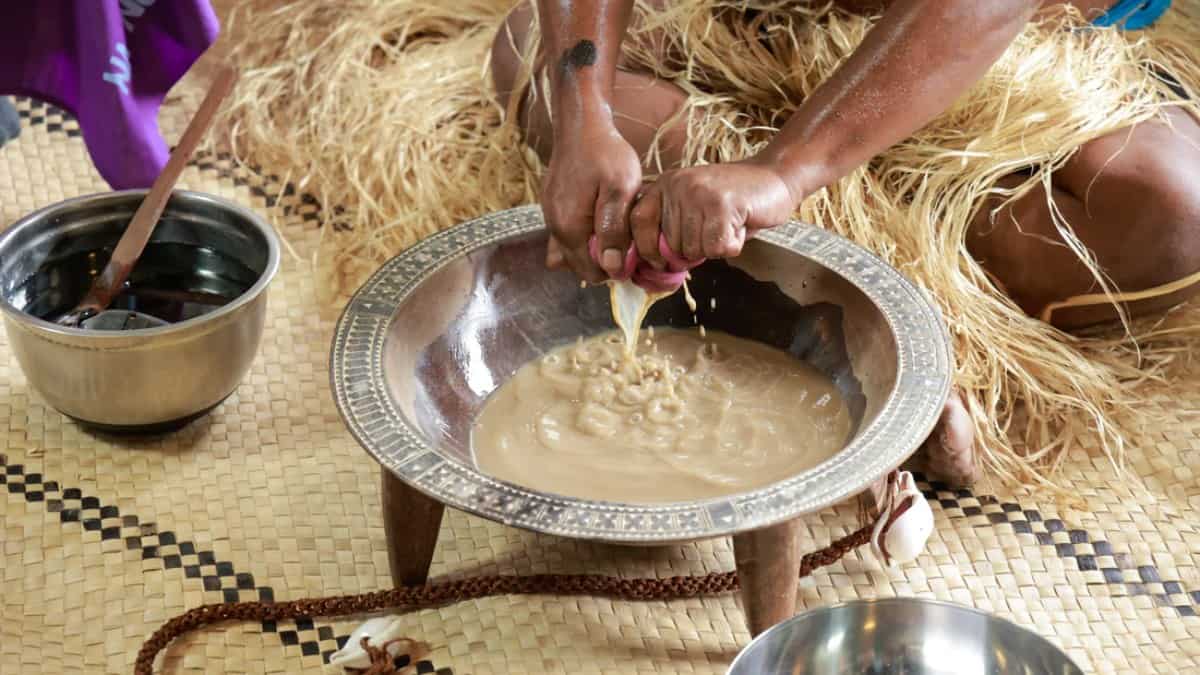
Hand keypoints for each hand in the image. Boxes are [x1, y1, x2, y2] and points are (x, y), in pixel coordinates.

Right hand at [541, 119, 641, 282]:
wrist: (581, 124)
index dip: (614, 268)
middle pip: (578, 267)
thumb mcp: (620, 189)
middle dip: (602, 261)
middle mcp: (554, 227)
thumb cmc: (606, 153)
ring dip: (591, 249)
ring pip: (570, 252)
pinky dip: (582, 234)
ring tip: (612, 228)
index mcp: (570, 228)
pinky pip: (564, 235)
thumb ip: (614, 231)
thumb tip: (612, 268)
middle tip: (626, 238)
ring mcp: (550, 217)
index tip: (632, 249)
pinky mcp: (551, 205)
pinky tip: (598, 217)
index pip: (590, 273)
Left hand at [629, 159, 797, 264]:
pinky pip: (717, 249)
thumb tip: (654, 267)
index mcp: (665, 184)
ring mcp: (700, 193)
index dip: (647, 248)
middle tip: (715, 229)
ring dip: (715, 247)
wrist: (775, 177)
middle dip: (695, 248)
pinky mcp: (722, 204)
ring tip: (729, 222)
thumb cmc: (734, 200)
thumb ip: (672, 228)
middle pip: (671, 245)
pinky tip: (740, 225)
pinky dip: (732, 246)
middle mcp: (678, 185)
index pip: (639, 222)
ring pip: (694, 250)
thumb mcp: (694, 207)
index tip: (660, 263)